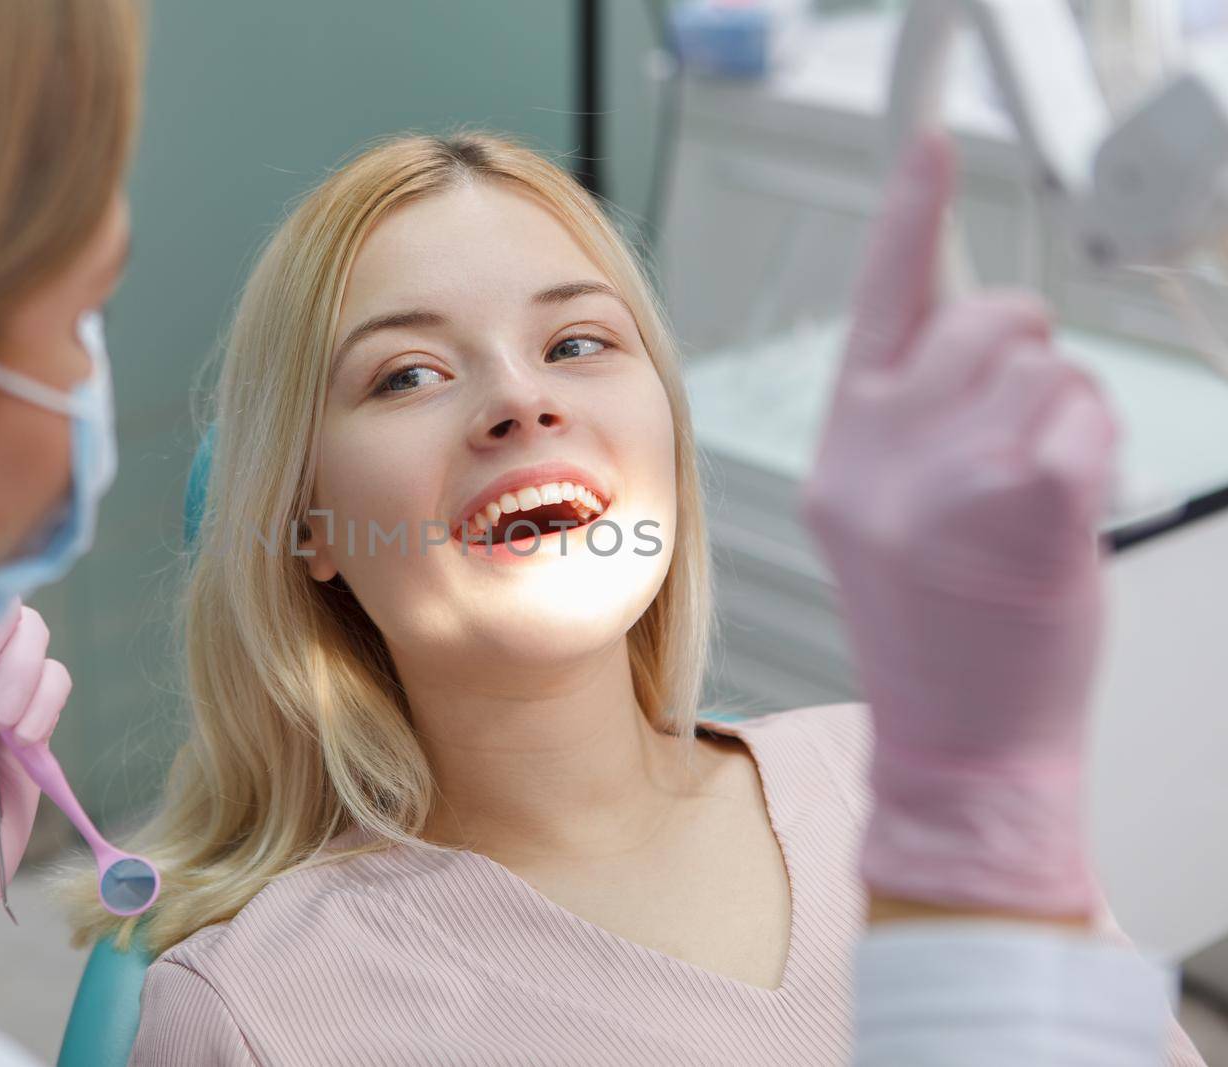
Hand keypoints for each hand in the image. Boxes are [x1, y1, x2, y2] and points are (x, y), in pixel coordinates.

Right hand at [802, 133, 1119, 917]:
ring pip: (1047, 361)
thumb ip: (912, 418)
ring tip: (1036, 496)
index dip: (911, 212)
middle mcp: (879, 452)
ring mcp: (943, 474)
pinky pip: (1085, 414)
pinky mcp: (1020, 499)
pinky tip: (1062, 515)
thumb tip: (975, 323)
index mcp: (843, 450)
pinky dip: (1096, 453)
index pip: (880, 302)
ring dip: (1067, 414)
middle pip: (992, 315)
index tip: (931, 144)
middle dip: (1030, 354)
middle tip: (1022, 433)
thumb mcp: (888, 517)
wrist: (959, 746)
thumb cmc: (939, 636)